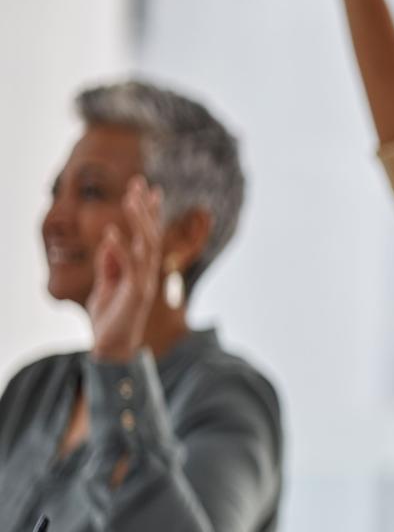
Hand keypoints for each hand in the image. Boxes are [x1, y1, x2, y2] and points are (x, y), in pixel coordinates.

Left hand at [89, 178, 163, 365]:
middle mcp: (148, 272)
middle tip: (139, 183)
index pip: (149, 235)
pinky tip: (111, 233)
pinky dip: (120, 249)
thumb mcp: (105, 285)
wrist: (111, 347)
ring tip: (131, 198)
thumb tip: (110, 240)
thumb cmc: (109, 317)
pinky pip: (129, 267)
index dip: (150, 212)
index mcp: (142, 269)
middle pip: (151, 234)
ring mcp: (144, 281)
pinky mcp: (135, 293)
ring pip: (145, 245)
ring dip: (138, 221)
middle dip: (146, 208)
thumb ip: (110, 264)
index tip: (149, 189)